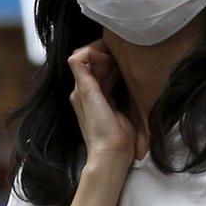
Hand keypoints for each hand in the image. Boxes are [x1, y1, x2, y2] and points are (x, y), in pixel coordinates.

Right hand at [69, 44, 135, 167]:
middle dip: (107, 54)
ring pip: (83, 56)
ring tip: (121, 58)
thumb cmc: (120, 139)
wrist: (111, 154)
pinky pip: (77, 59)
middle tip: (125, 58)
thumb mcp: (121, 111)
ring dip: (102, 52)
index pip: (97, 68)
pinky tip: (109, 58)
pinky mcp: (82, 89)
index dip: (110, 60)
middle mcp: (81, 92)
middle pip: (90, 60)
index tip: (128, 63)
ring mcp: (80, 90)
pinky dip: (92, 52)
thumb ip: (119, 95)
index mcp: (91, 97)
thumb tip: (128, 80)